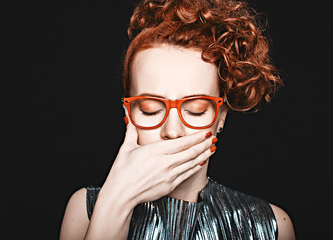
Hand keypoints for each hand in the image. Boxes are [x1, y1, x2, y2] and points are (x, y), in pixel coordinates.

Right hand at [101, 118, 215, 205]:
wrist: (121, 194)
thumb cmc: (121, 171)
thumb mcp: (126, 148)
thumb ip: (131, 132)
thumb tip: (128, 118)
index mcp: (155, 151)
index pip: (182, 142)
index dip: (197, 137)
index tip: (205, 132)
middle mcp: (165, 162)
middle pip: (191, 152)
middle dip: (204, 144)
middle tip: (213, 138)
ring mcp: (169, 175)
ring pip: (191, 163)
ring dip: (204, 155)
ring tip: (212, 149)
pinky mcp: (169, 185)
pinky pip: (186, 175)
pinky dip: (195, 168)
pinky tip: (201, 163)